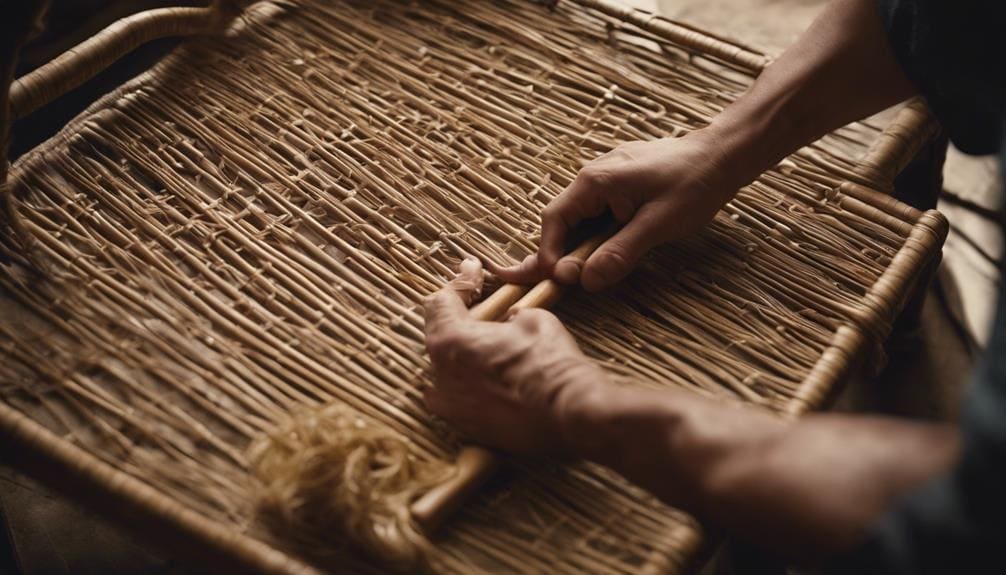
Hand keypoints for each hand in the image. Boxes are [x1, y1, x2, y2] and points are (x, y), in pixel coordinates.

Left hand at [423, 258, 605, 454]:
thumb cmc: (551, 363)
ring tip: (488, 345)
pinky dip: (470, 383)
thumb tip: (508, 322)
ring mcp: (450, 406)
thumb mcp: (533, 319)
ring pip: (446, 370)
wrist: (569, 413)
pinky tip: (492, 378)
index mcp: (451, 341)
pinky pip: (459, 397)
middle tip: (482, 303)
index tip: (472, 270)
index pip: (441, 302)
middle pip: (440, 336)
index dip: (460, 282)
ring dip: (463, 354)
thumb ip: (508, 316)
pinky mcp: (465, 427)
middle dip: (460, 318)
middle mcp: (440, 375)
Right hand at [496, 133, 735, 290]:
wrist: (722, 154)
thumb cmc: (694, 184)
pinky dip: (594, 236)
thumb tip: (587, 281)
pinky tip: (601, 253)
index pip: (554, 220)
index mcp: (595, 181)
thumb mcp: (658, 224)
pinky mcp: (619, 185)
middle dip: (558, 253)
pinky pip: (597, 214)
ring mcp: (606, 178)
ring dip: (578, 247)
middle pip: (562, 221)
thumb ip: (620, 252)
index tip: (556, 281)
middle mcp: (593, 175)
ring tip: (577, 274)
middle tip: (552, 284)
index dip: (549, 253)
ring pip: (580, 219)